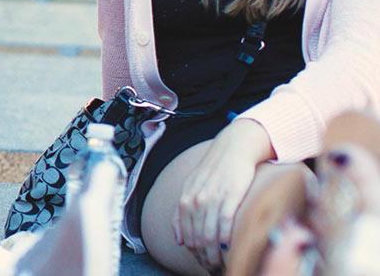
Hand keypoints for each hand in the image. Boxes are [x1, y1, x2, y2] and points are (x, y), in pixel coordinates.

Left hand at [173, 119, 273, 272]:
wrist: (232, 148)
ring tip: (223, 264)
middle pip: (198, 239)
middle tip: (214, 268)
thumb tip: (179, 239)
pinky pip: (224, 224)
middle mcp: (196, 198)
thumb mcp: (192, 187)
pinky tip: (229, 248)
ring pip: (210, 236)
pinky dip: (225, 240)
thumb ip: (182, 212)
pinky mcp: (230, 195)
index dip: (194, 254)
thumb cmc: (213, 170)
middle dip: (206, 258)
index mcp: (185, 198)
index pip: (185, 236)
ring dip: (216, 255)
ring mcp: (212, 197)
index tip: (203, 263)